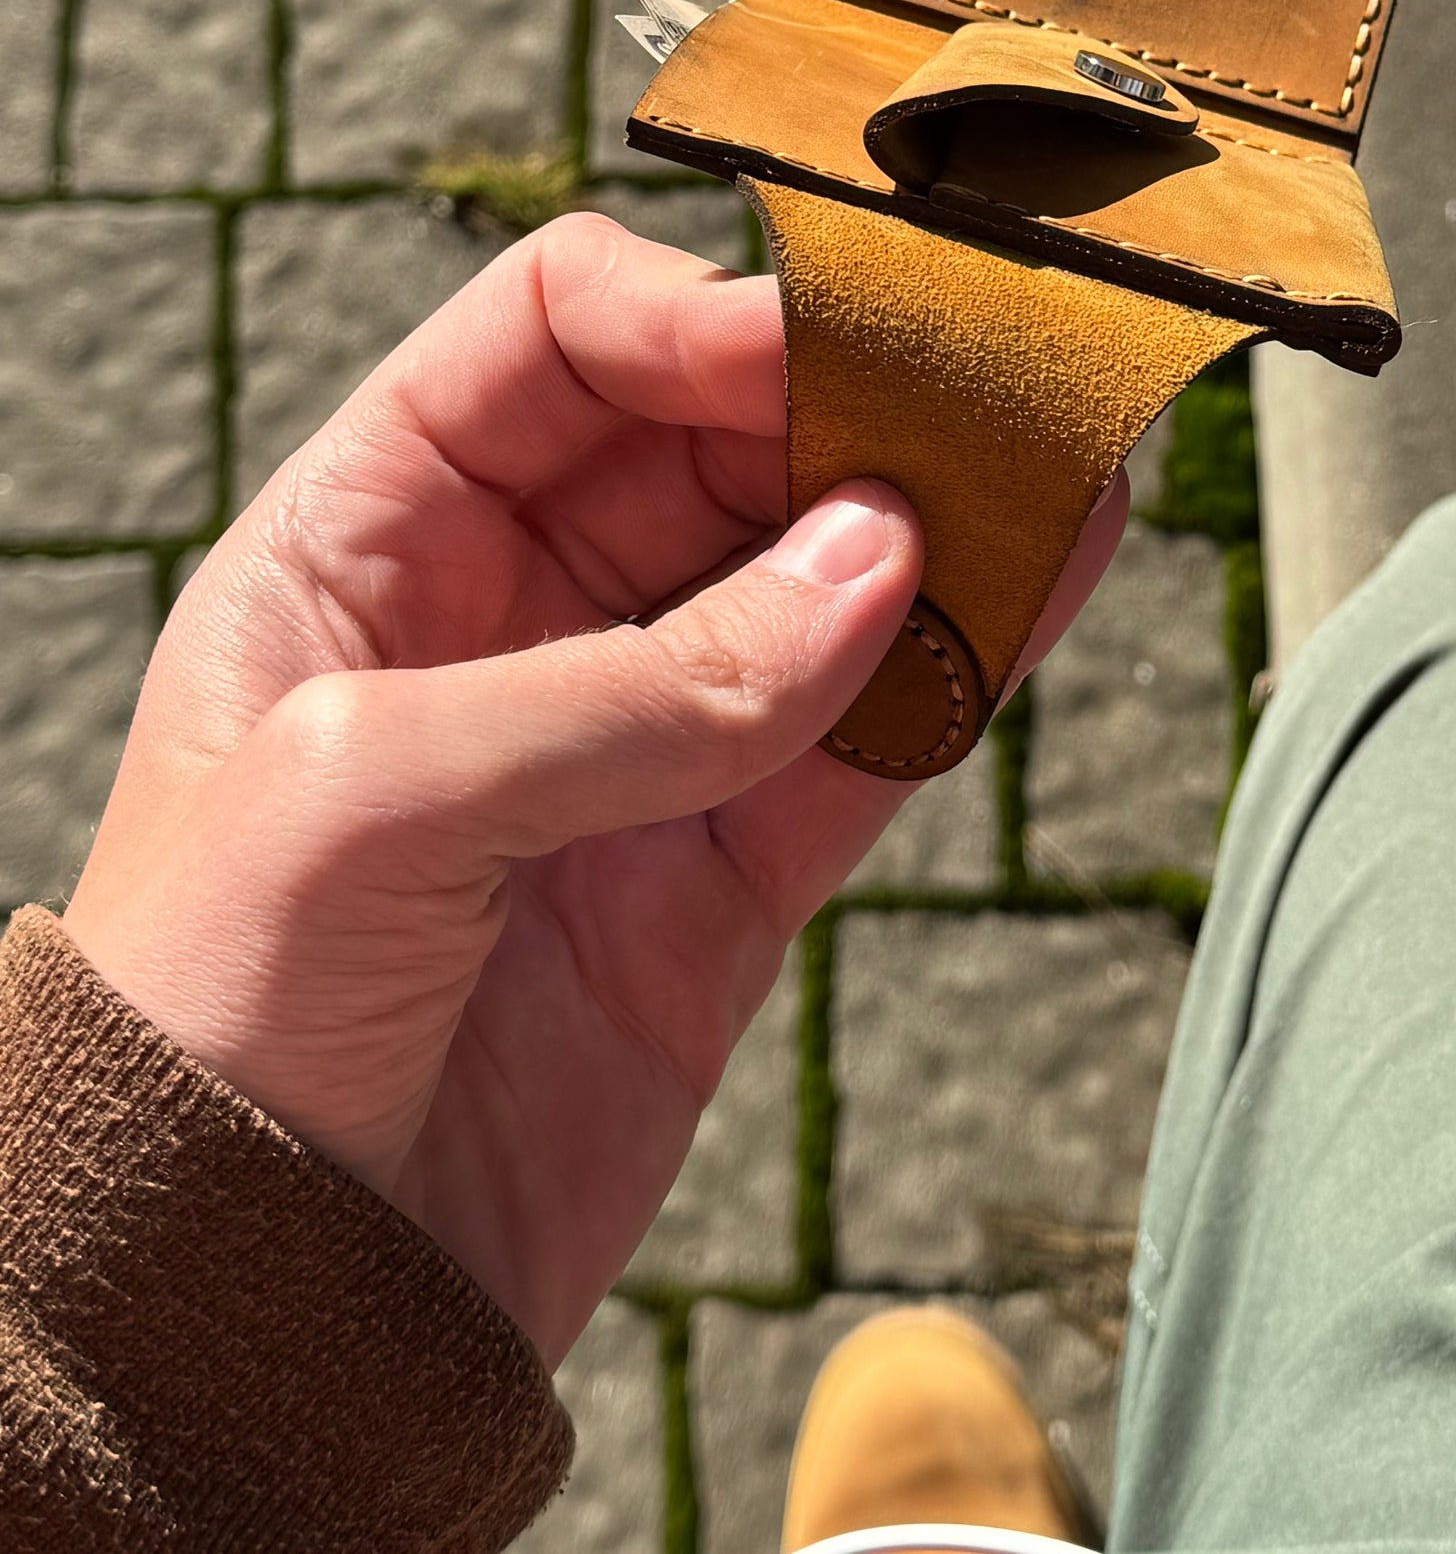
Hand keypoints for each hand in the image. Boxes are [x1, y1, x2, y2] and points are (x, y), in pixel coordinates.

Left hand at [62, 214, 1124, 1367]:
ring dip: (933, 521)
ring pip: (812, 581)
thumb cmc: (212, 1021)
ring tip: (1057, 465)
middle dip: (841, 409)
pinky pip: (862, 738)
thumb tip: (875, 560)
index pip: (551, 341)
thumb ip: (631, 686)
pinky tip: (1044, 583)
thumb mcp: (375, 800)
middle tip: (977, 402)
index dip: (691, 322)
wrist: (253, 1319)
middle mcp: (506, 611)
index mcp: (368, 536)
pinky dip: (957, 665)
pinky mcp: (719, 877)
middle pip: (710, 439)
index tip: (822, 355)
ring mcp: (627, 744)